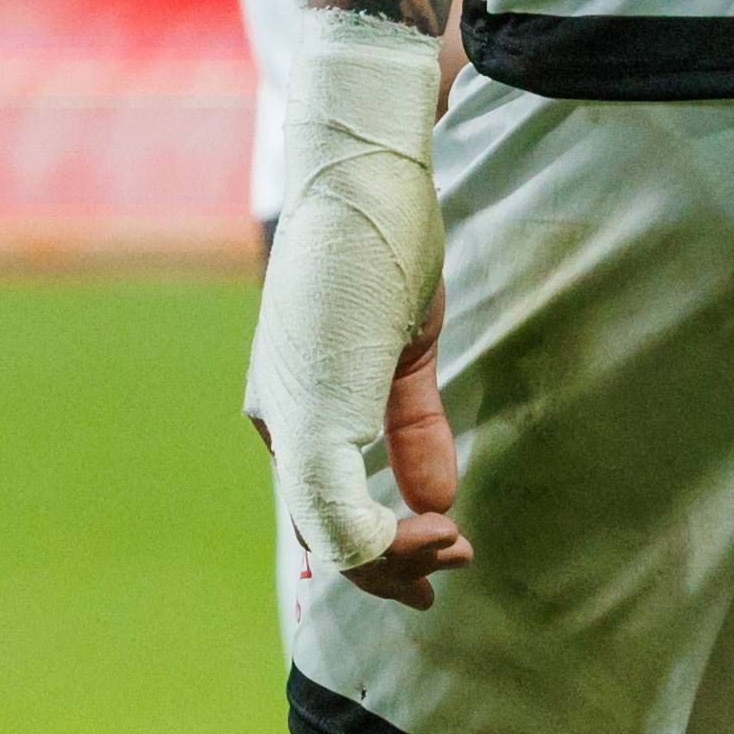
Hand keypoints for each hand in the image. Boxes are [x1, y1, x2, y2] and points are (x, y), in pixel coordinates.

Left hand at [243, 13, 466, 603]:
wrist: (364, 168)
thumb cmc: (383, 242)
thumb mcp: (403, 347)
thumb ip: (410, 424)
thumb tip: (437, 500)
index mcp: (294, 403)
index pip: (325, 506)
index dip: (384, 547)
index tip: (449, 544)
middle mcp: (281, 416)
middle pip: (322, 530)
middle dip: (391, 565)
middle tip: (453, 561)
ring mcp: (291, 413)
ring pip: (325, 531)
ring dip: (393, 558)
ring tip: (450, 546)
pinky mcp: (313, 405)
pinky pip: (331, 506)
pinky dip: (382, 539)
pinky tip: (435, 525)